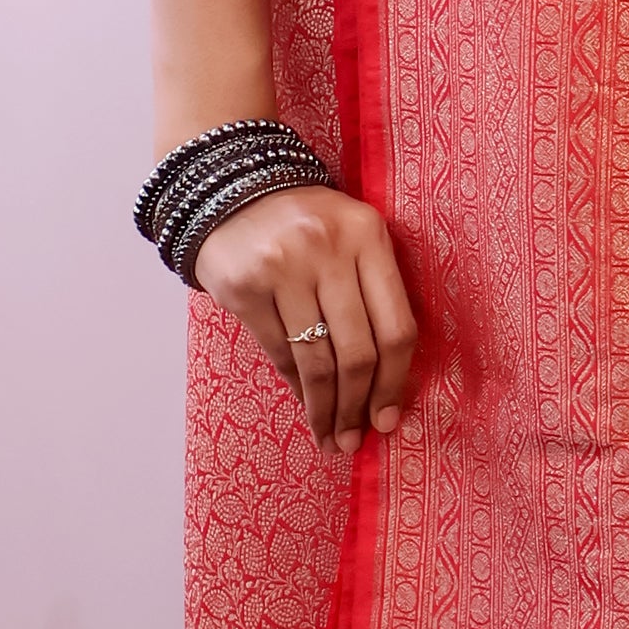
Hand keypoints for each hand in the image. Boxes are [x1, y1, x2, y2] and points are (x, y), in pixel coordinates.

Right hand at [195, 180, 417, 451]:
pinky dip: (294, 387)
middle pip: (357, 351)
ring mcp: (284, 268)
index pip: (396, 326)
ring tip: (329, 436)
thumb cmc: (305, 226)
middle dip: (358, 406)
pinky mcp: (245, 287)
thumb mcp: (351, 238)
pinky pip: (279, 353)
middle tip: (354, 439)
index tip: (389, 418)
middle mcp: (329, 250)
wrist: (231, 189)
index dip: (396, 382)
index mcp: (369, 236)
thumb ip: (373, 293)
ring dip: (325, 409)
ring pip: (316, 360)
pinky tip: (303, 404)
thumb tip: (385, 383)